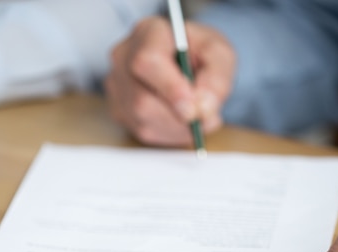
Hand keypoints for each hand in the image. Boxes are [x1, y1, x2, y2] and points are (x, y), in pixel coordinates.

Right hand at [105, 17, 234, 146]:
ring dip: (177, 128)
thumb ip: (217, 78)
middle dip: (178, 117)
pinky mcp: (119, 108)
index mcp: (148, 32)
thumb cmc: (201, 54)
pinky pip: (143, 130)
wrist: (188, 62)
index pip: (148, 62)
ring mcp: (116, 84)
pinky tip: (181, 120)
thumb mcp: (220, 55)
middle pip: (142, 100)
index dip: (170, 90)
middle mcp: (124, 56)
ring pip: (143, 120)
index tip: (193, 110)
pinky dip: (170, 133)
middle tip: (205, 119)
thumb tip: (203, 108)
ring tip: (197, 117)